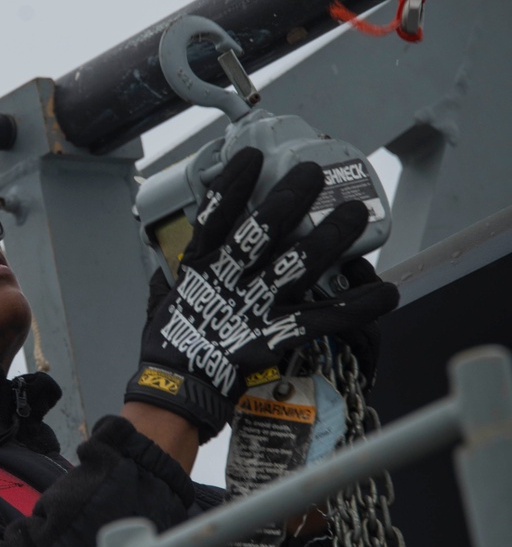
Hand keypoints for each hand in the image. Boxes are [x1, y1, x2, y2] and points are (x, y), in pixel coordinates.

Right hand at [125, 148, 398, 438]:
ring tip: (354, 214)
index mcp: (199, 266)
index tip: (252, 155)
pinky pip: (328, 318)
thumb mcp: (160, 301)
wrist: (176, 391)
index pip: (217, 213)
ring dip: (331, 237)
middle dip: (292, 196)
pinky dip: (360, 306)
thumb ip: (168, 278)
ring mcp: (258, 306)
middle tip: (315, 173)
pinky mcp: (279, 336)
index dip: (234, 182)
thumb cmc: (168, 347)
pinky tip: (387, 292)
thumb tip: (165, 265)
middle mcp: (231, 279)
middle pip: (265, 229)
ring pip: (300, 264)